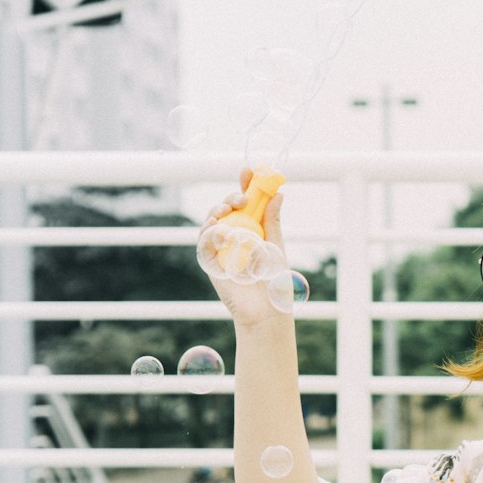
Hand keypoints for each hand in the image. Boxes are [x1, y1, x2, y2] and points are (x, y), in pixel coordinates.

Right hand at [199, 167, 287, 325]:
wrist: (267, 311)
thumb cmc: (275, 283)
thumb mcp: (276, 246)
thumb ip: (273, 222)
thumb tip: (279, 194)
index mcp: (251, 230)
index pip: (245, 203)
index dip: (245, 185)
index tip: (249, 170)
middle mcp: (234, 237)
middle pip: (226, 209)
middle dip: (231, 196)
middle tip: (242, 197)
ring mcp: (221, 249)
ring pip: (212, 221)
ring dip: (217, 210)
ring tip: (227, 209)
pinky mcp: (211, 264)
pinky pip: (203, 243)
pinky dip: (207, 231)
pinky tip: (216, 225)